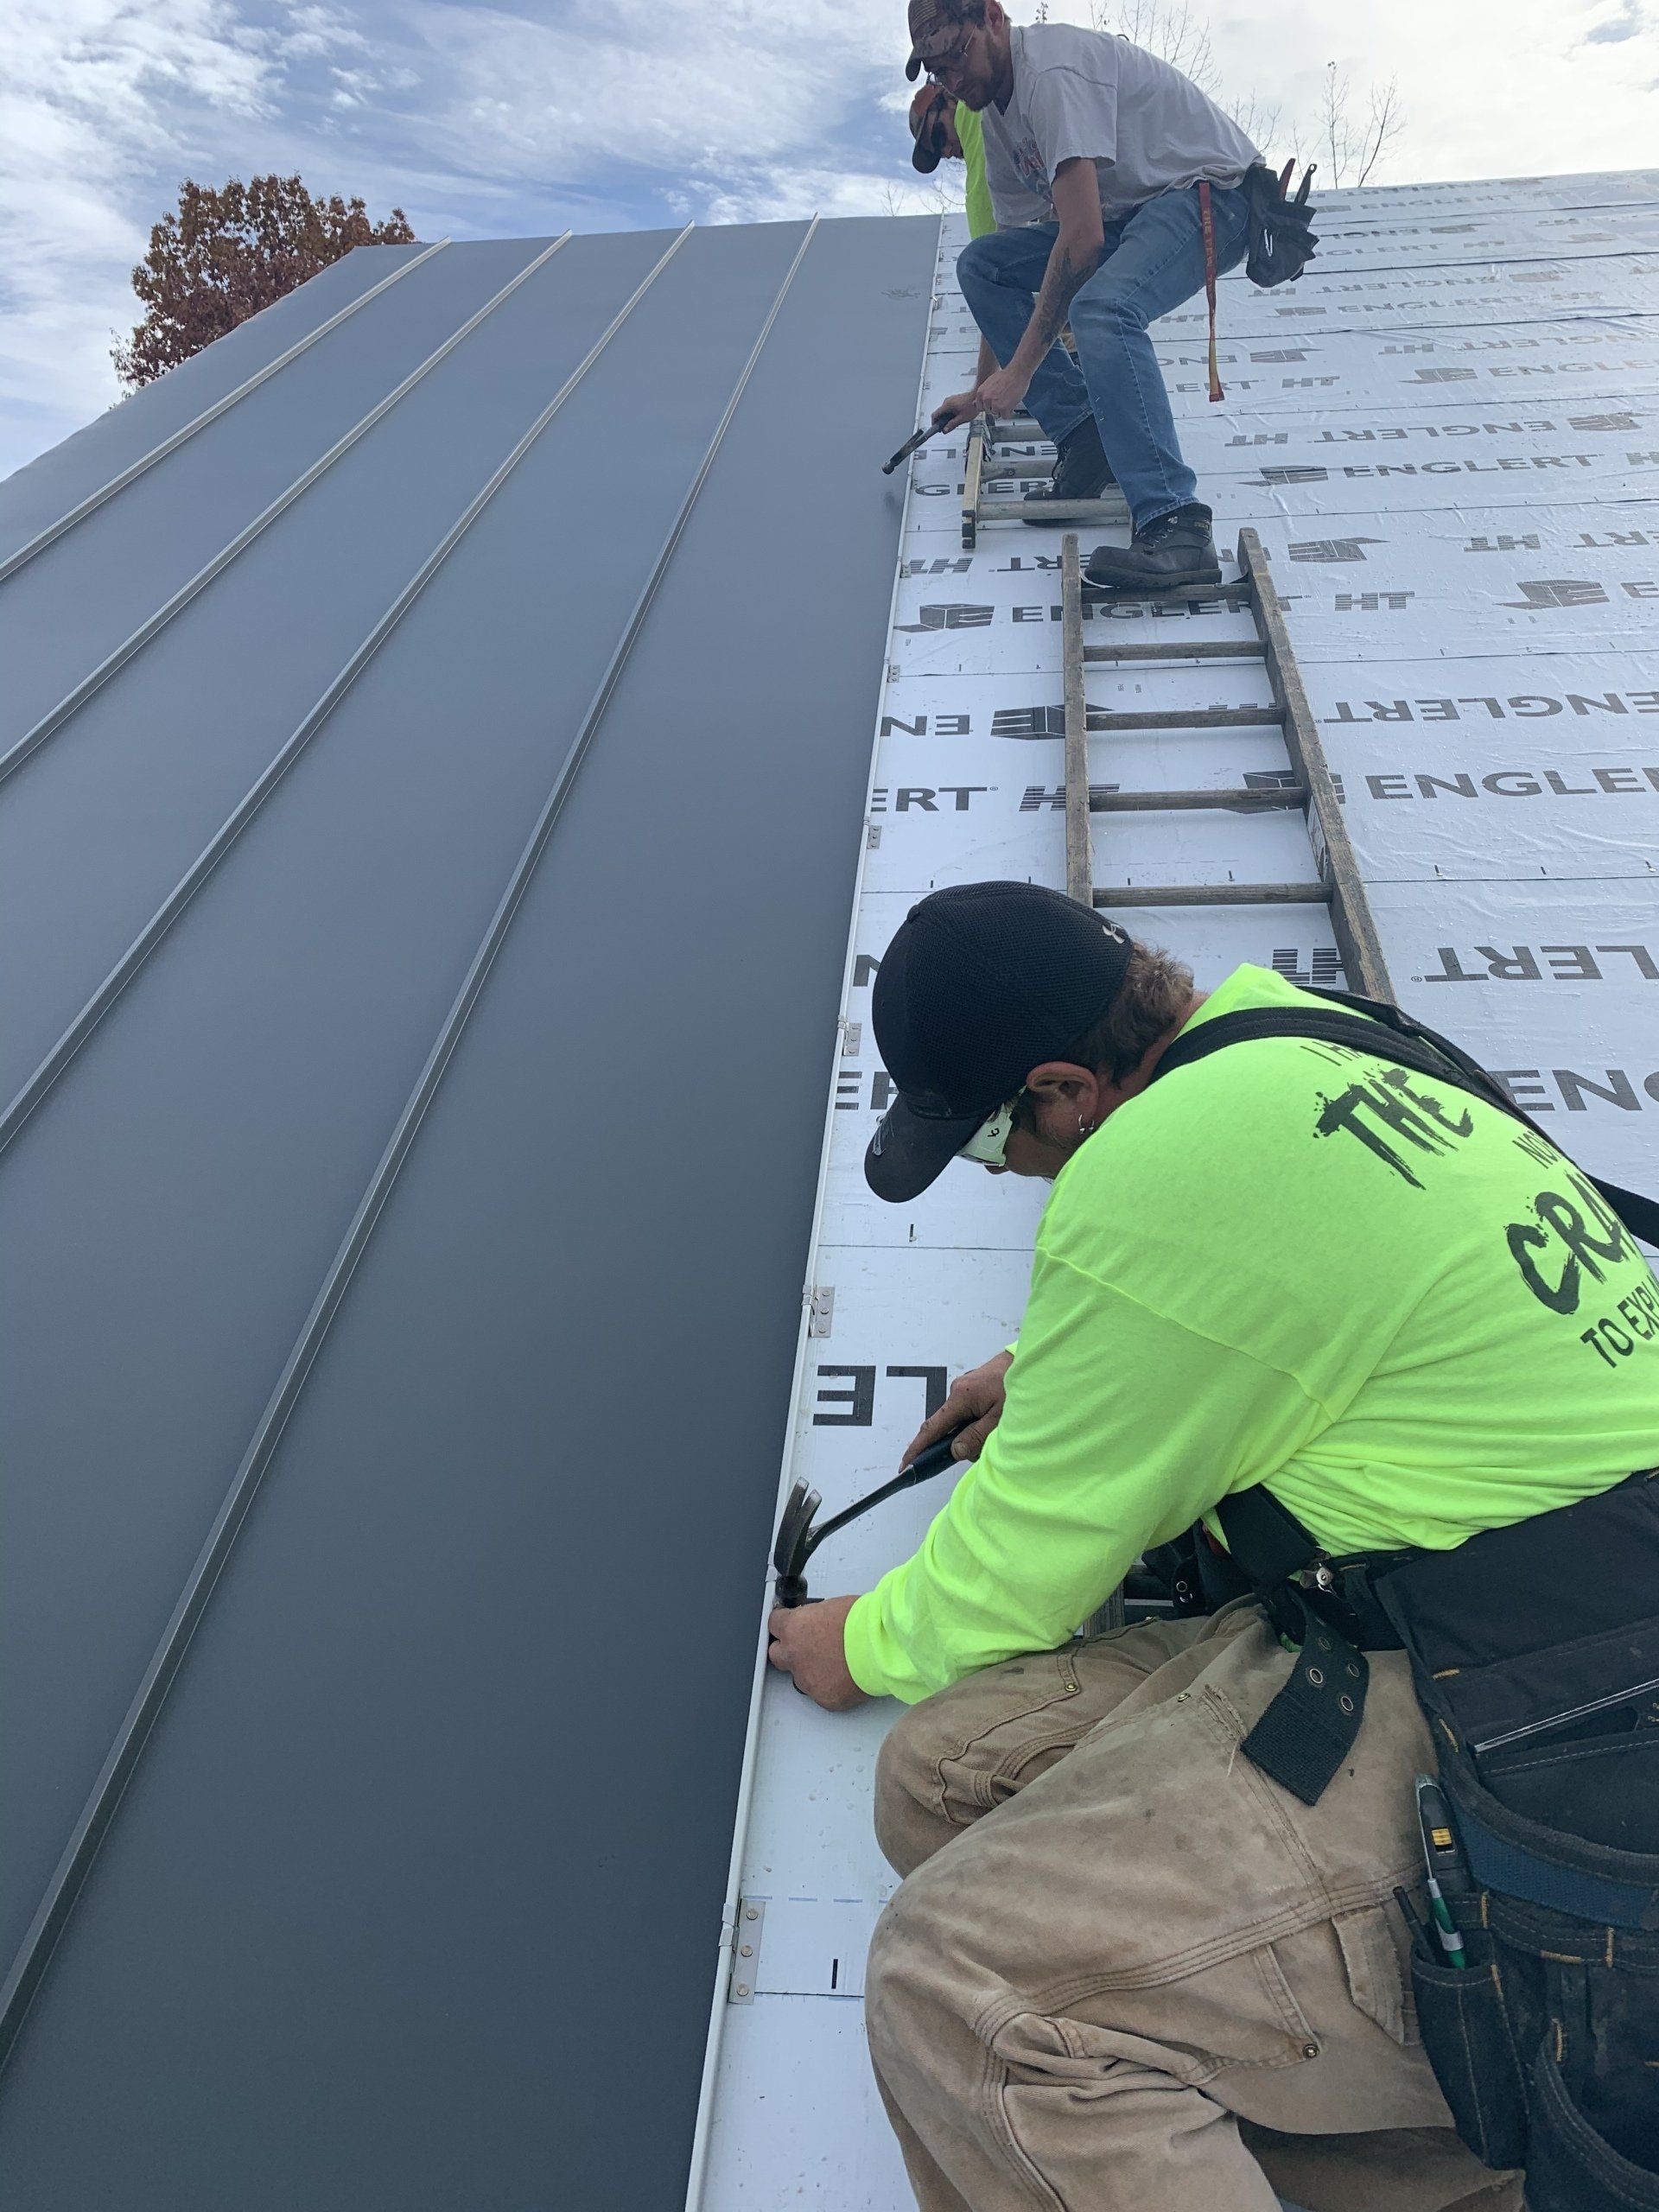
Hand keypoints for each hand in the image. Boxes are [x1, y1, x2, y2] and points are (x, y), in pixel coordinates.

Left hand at [767, 1595, 867, 1710]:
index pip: (775, 1624)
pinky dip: (831, 1686)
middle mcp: (794, 1655)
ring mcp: (807, 1680)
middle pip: (777, 1655)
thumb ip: (816, 1618)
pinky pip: (821, 1693)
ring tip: (835, 1664)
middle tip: (807, 1647)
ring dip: (811, 1671)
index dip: (785, 1624)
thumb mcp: (833, 1607)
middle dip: (788, 1651)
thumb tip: (819, 1623)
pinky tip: (846, 1677)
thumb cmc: (863, 1622)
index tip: (791, 1625)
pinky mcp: (824, 1698)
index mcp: (794, 1627)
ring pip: (800, 1677)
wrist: (881, 1647)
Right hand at [901, 1349, 1012, 1468]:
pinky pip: (968, 1414)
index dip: (918, 1448)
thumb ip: (977, 1436)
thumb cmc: (1018, 1384)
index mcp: (961, 1396)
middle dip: (962, 1443)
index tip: (906, 1464)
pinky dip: (978, 1424)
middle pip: (948, 1428)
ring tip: (998, 1430)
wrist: (1030, 1360)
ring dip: (974, 1433)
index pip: (932, 1428)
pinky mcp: (974, 1390)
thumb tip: (956, 1451)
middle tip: (984, 1448)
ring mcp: (965, 1389)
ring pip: (960, 1422)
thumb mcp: (1000, 1418)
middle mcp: (958, 1390)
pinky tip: (995, 1424)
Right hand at [931, 388, 980, 433]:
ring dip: (947, 418)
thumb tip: (945, 430)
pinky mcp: (953, 400)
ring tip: (955, 422)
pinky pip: (948, 408)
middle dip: (942, 422)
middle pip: (939, 413)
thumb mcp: (962, 418)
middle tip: (947, 428)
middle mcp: (947, 401)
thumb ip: (952, 425)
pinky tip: (957, 417)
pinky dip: (950, 414)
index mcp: (947, 405)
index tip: (936, 429)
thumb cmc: (971, 406)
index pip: (935, 415)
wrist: (977, 396)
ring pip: (944, 411)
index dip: (934, 423)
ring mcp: (950, 400)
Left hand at [975, 362, 1031, 419]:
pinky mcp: (1003, 408)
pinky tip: (1011, 403)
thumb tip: (974, 403)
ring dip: (1003, 409)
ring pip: (997, 414)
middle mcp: (986, 398)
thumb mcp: (989, 383)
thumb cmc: (1006, 376)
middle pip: (989, 411)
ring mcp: (994, 404)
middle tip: (1003, 398)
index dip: (988, 405)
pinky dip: (1009, 412)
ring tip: (1007, 399)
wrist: (1017, 372)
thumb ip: (982, 394)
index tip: (993, 402)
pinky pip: (1005, 416)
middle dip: (996, 407)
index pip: (980, 407)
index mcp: (981, 392)